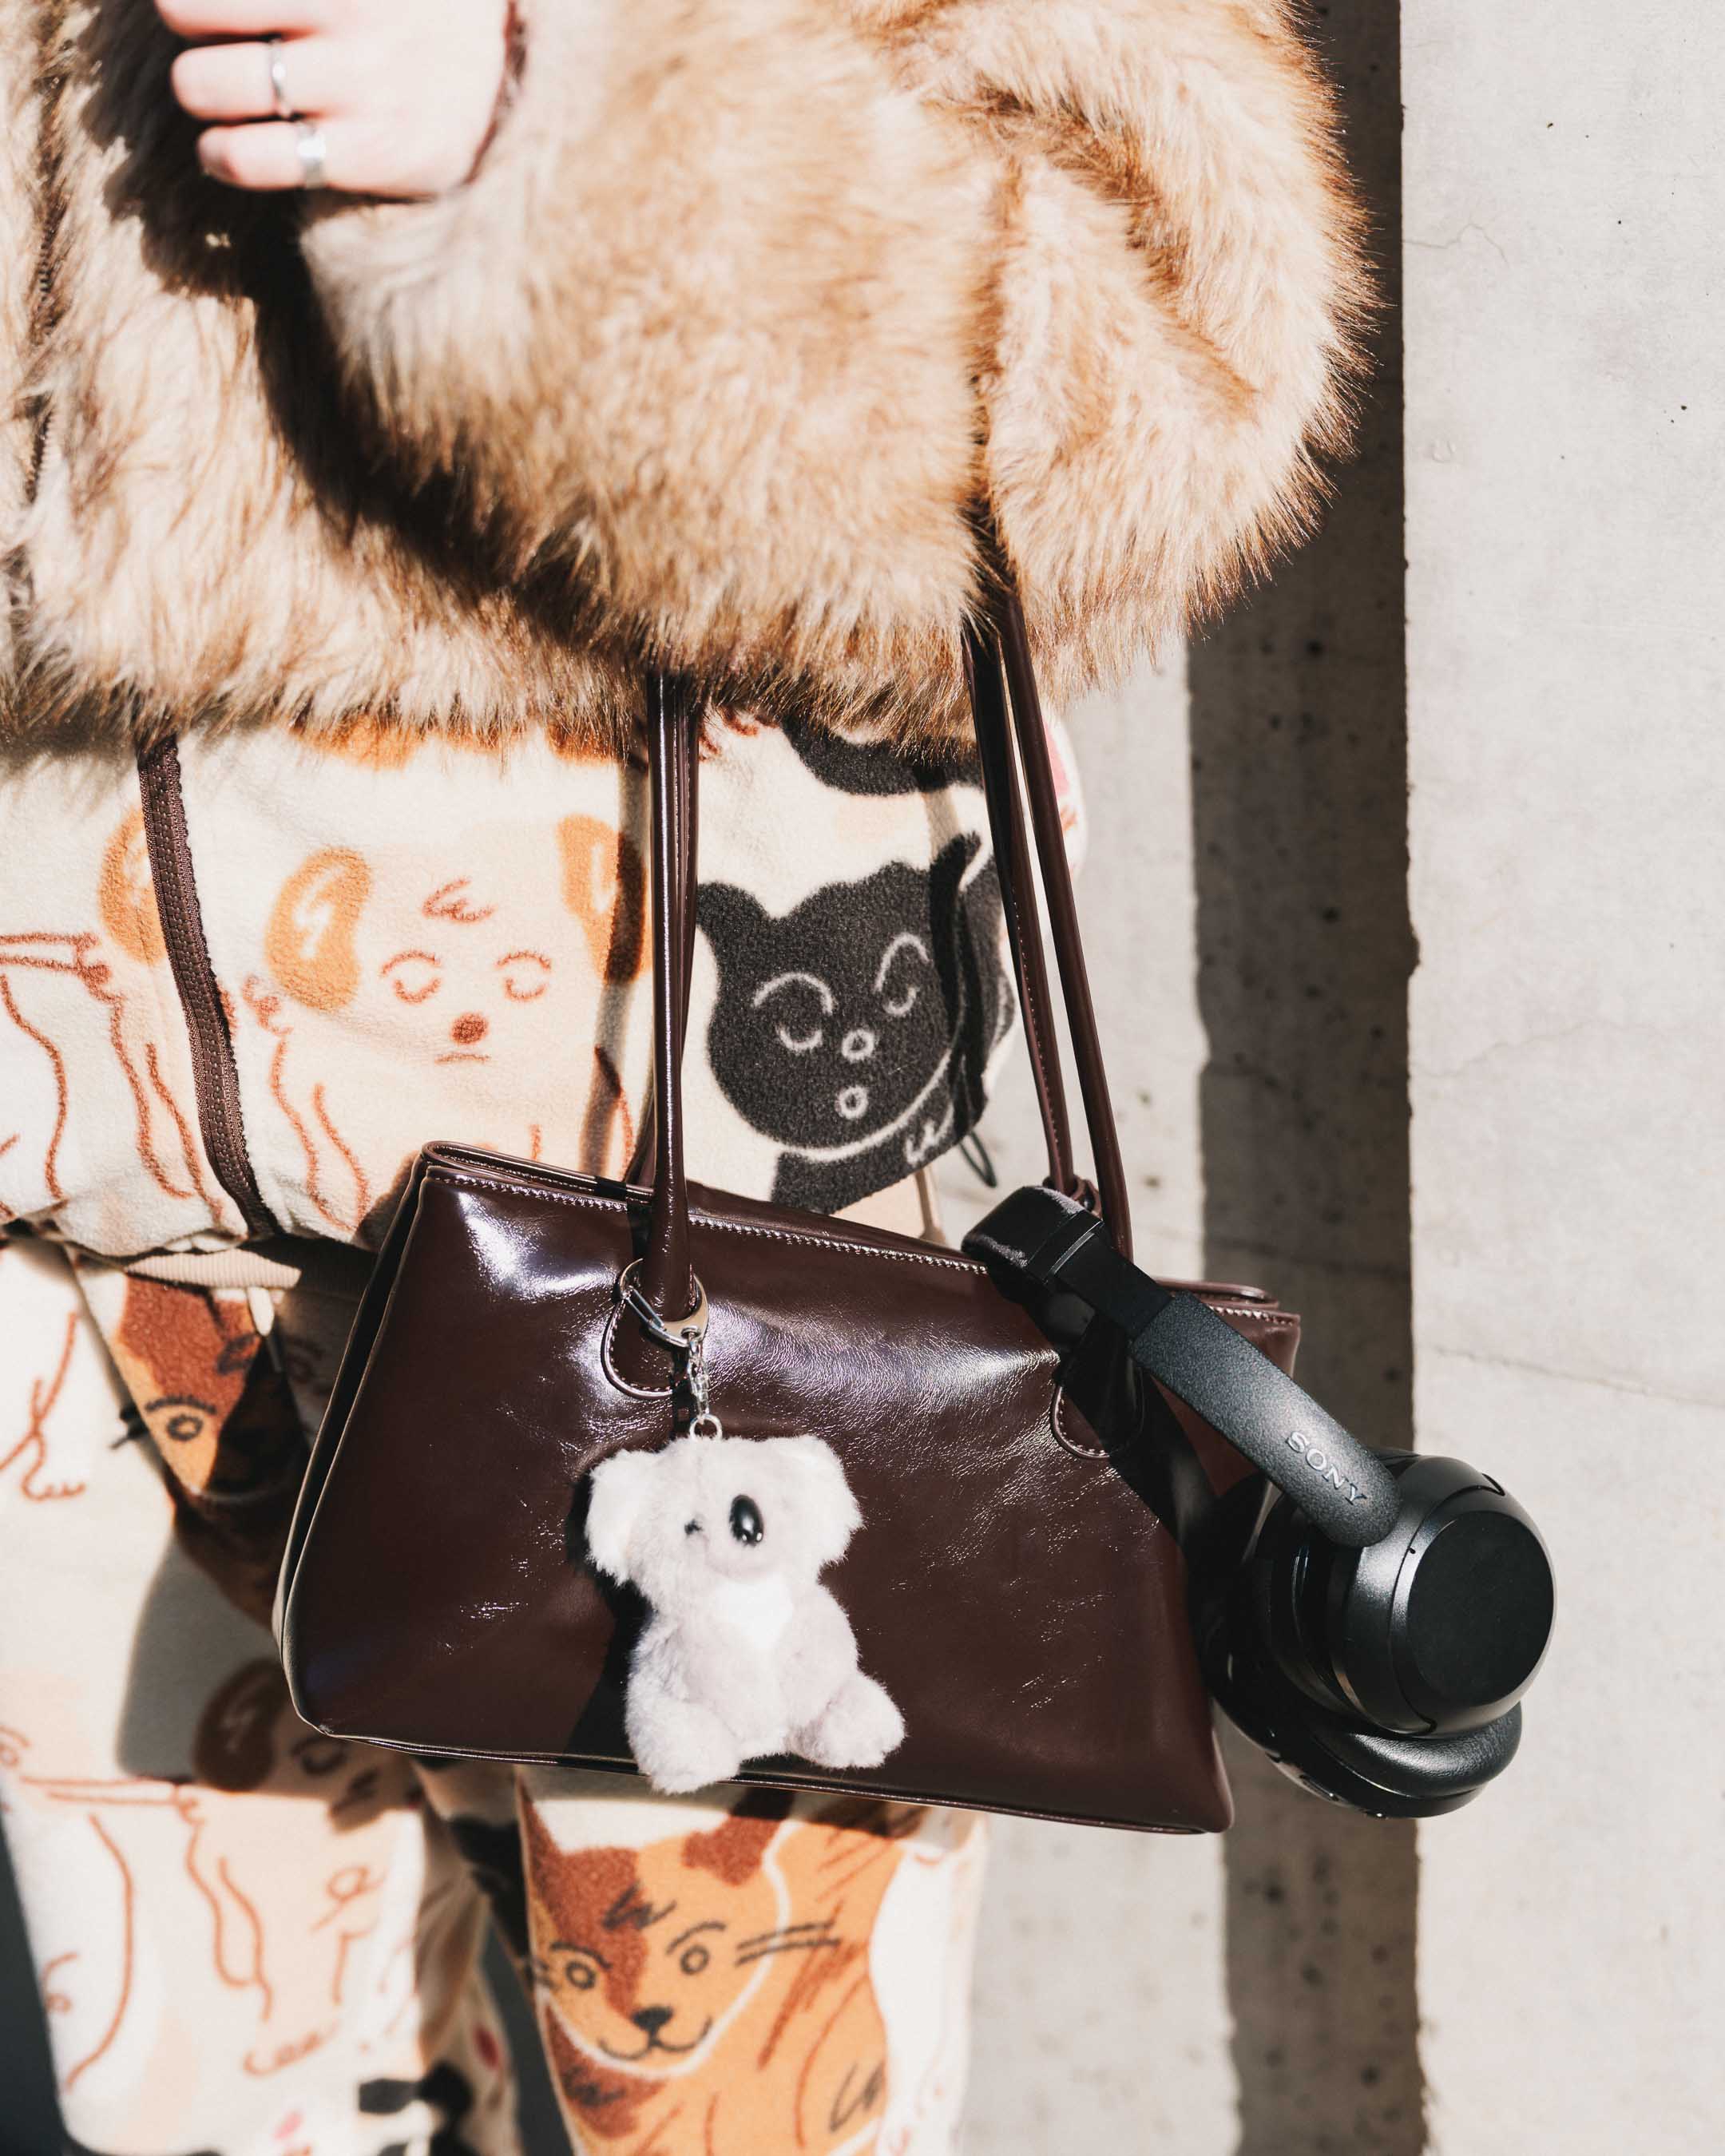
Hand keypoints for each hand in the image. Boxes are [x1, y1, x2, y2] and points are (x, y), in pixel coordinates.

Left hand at [160, 0, 511, 197]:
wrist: (513, 74)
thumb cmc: (412, 6)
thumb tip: (181, 1)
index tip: (212, 12)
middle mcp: (350, 5)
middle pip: (186, 7)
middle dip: (188, 24)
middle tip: (216, 40)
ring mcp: (360, 81)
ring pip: (206, 84)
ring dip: (197, 91)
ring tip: (214, 96)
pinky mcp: (373, 151)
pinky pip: (253, 157)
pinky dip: (222, 155)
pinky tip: (226, 150)